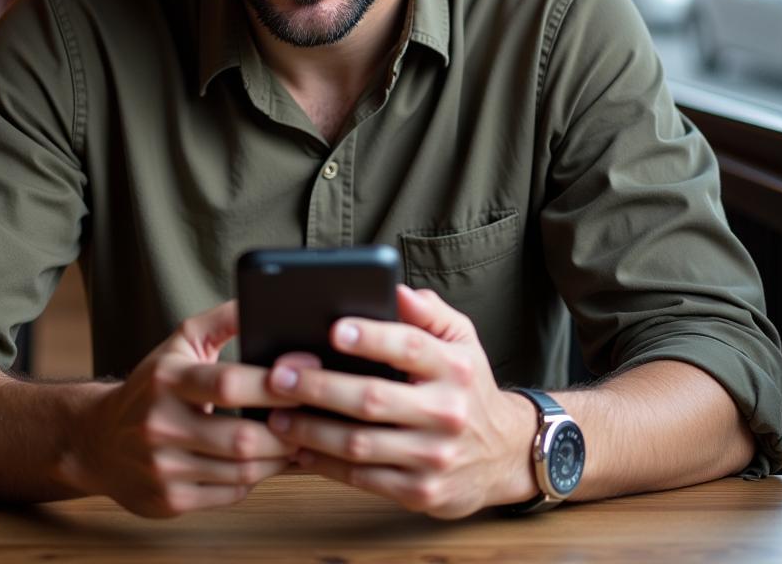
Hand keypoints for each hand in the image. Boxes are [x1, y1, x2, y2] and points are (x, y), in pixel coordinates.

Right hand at [61, 300, 303, 516]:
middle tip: (315, 418)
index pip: (227, 382)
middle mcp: (160, 424)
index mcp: (167, 379)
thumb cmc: (152, 385)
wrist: (99, 440)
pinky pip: (230, 493)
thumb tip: (261, 301)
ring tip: (302, 440)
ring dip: (279, 458)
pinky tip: (272, 463)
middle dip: (286, 430)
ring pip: (241, 471)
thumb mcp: (180, 343)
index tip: (309, 376)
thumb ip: (222, 319)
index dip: (273, 384)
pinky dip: (257, 479)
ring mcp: (163, 467)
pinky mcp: (168, 500)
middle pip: (241, 438)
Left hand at [265, 285, 539, 517]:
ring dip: (312, 430)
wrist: (504, 454)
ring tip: (276, 414)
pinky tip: (298, 449)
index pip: (411, 347)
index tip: (334, 328)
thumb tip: (396, 289)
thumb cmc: (467, 385)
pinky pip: (362, 478)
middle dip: (320, 387)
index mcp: (454, 368)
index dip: (372, 338)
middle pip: (373, 399)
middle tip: (280, 375)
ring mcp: (434, 457)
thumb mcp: (461, 339)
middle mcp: (446, 412)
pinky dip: (325, 465)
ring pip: (360, 444)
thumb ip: (428, 312)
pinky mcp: (420, 492)